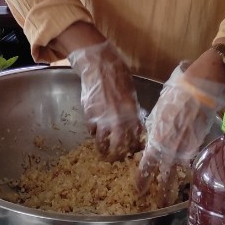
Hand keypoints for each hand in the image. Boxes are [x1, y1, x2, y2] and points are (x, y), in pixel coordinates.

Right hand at [67, 41, 141, 159]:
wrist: (99, 67)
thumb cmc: (118, 76)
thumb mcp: (131, 93)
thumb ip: (132, 110)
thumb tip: (133, 123)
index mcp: (132, 113)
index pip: (135, 137)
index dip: (133, 147)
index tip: (132, 151)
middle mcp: (117, 119)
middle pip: (119, 145)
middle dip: (118, 155)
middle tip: (116, 158)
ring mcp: (102, 119)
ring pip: (102, 142)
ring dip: (102, 148)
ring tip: (103, 151)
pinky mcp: (89, 115)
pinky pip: (91, 130)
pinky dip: (93, 132)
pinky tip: (95, 130)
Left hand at [136, 65, 224, 206]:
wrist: (200, 89)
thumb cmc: (175, 95)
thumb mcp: (158, 112)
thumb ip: (155, 128)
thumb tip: (154, 135)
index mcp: (156, 140)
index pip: (147, 166)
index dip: (142, 179)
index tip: (139, 189)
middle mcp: (171, 149)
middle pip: (164, 177)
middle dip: (161, 192)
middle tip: (159, 203)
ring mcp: (187, 149)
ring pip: (180, 172)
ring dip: (176, 185)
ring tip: (174, 198)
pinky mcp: (201, 145)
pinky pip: (192, 161)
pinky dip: (189, 169)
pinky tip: (188, 176)